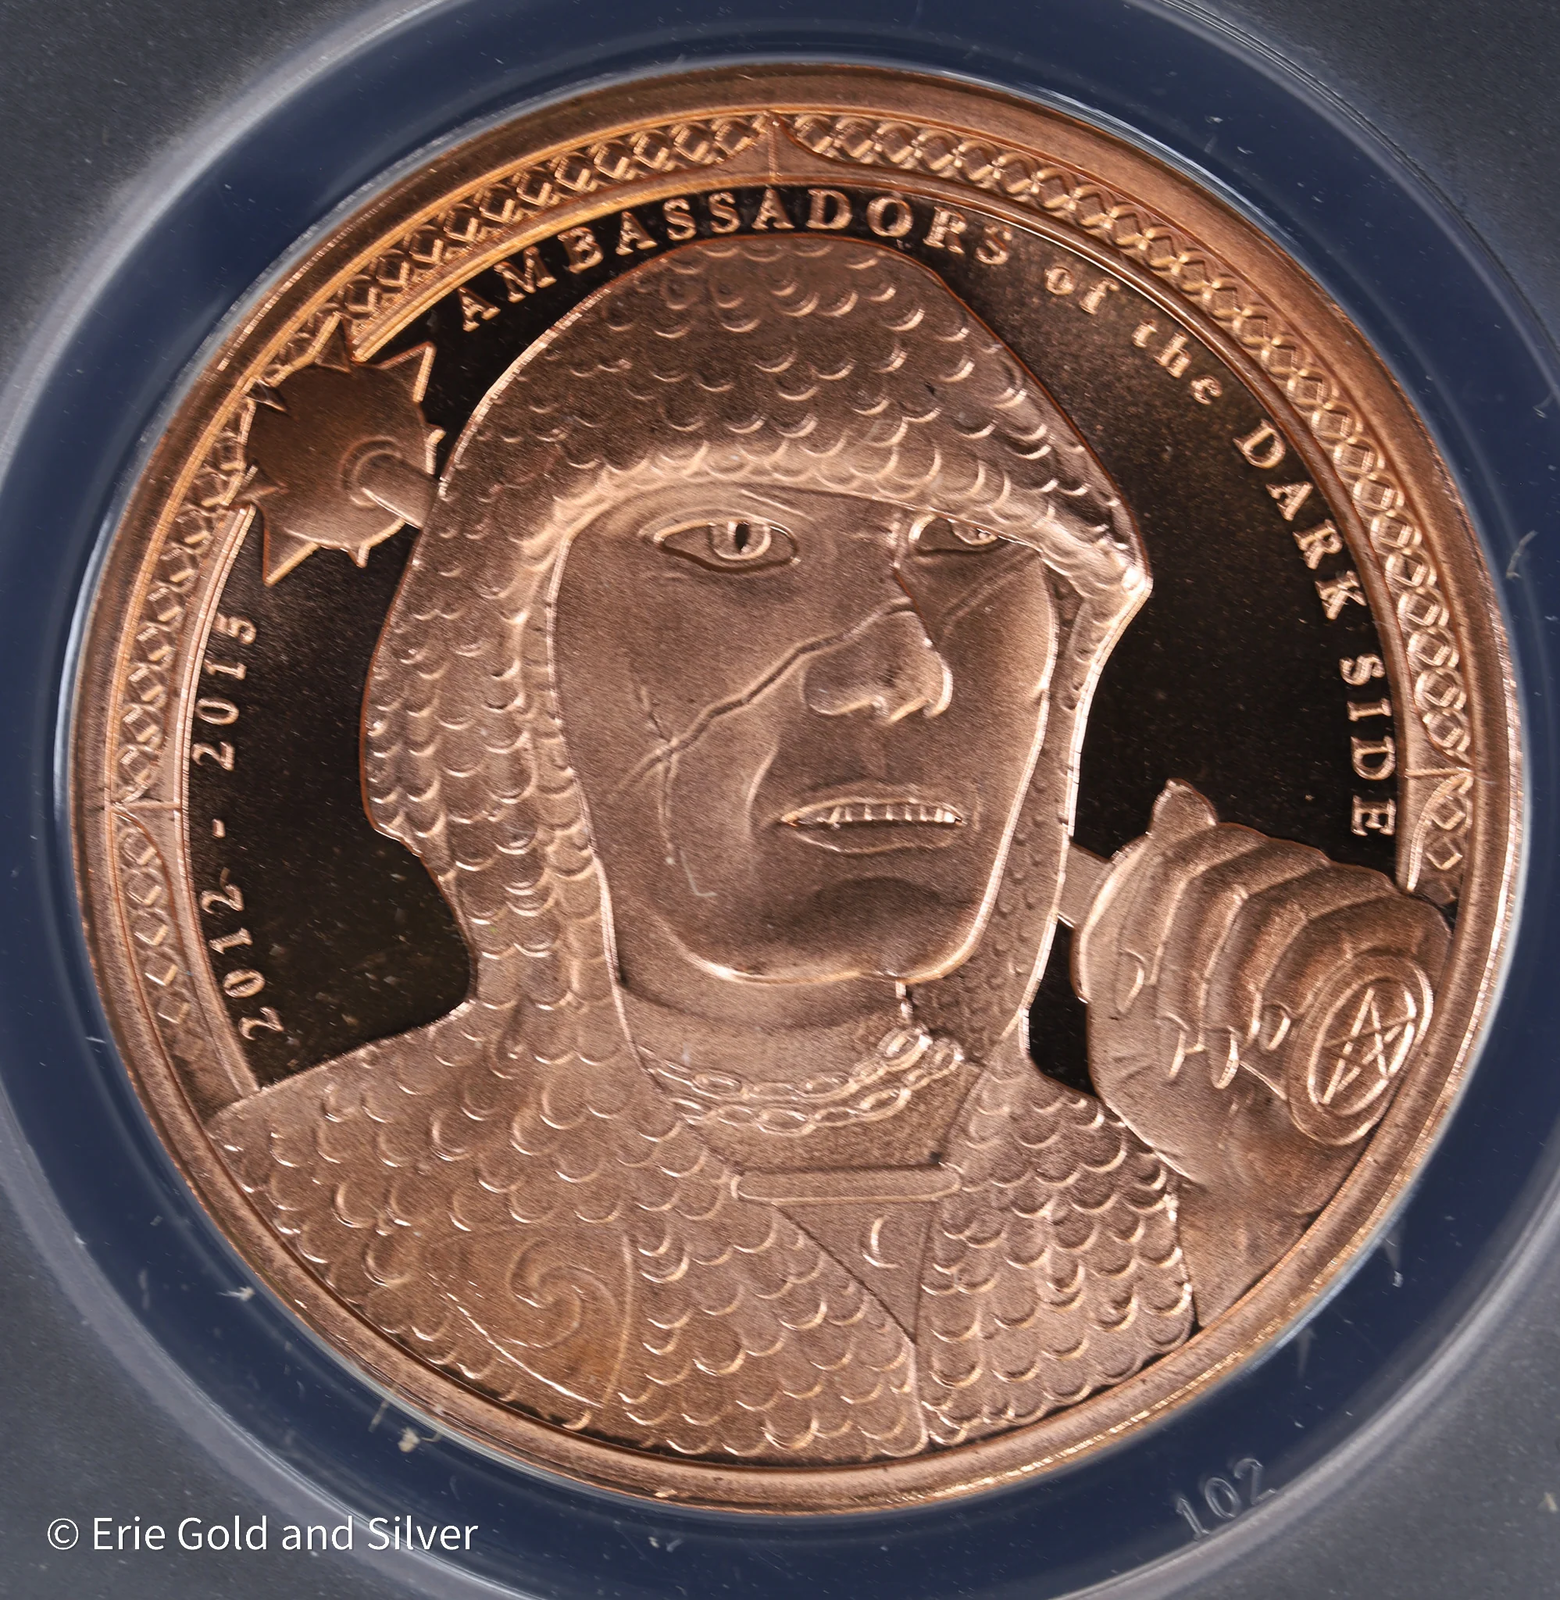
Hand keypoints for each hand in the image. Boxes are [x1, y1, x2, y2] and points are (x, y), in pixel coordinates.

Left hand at [1073, 781, 1449, 1315]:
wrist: (1245, 1184)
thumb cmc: (1189, 1102)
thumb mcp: (1132, 1002)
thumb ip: (1142, 907)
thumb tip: (1179, 795)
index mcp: (1246, 896)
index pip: (1193, 850)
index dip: (1147, 913)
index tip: (1128, 991)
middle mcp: (1305, 892)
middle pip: (1225, 874)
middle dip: (1184, 965)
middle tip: (1179, 1039)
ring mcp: (1360, 920)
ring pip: (1276, 899)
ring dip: (1231, 983)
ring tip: (1223, 1052)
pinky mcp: (1411, 955)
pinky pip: (1344, 925)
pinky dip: (1292, 976)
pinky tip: (1274, 1032)